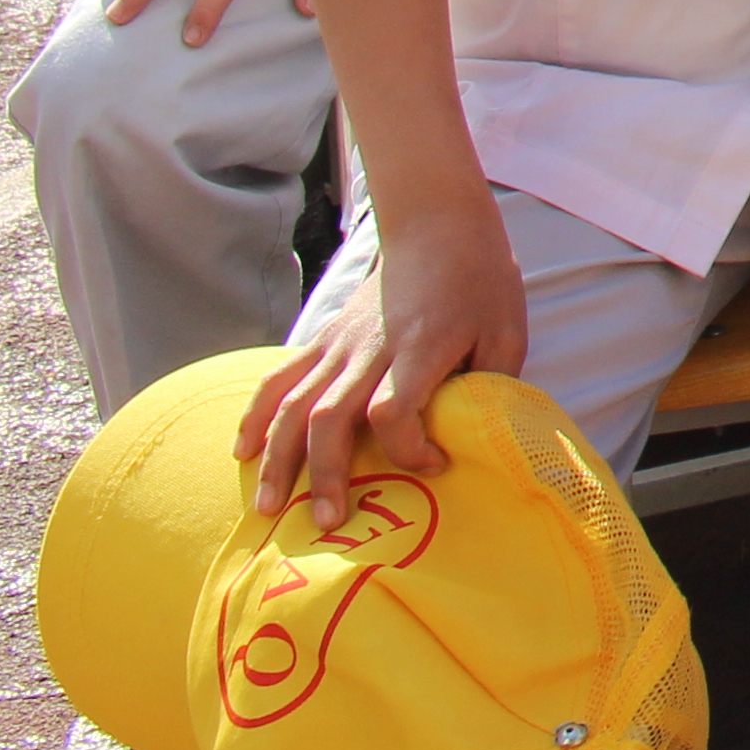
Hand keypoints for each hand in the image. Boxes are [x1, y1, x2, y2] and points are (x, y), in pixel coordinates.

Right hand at [243, 199, 521, 519]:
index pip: (394, 410)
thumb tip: (480, 437)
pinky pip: (279, 379)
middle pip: (330, 418)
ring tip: (269, 508)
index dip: (408, 448)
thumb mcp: (507, 330)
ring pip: (294, 405)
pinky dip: (255, 416)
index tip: (435, 464)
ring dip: (278, 459)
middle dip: (325, 475)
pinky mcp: (323, 338)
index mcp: (420, 348)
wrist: (439, 226)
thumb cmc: (480, 282)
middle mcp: (369, 350)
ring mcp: (338, 344)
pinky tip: (242, 452)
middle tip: (327, 523)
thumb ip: (492, 384)